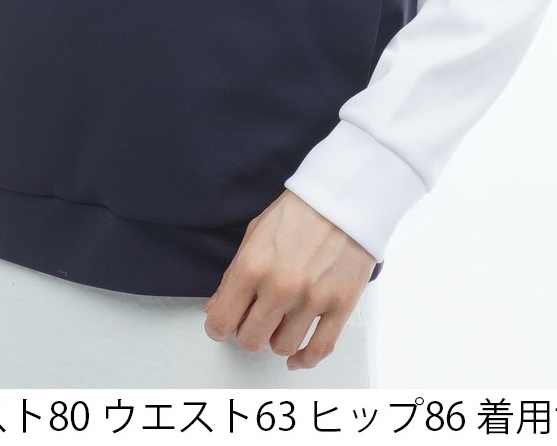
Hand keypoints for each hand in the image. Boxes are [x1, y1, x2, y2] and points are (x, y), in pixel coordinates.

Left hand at [201, 189, 375, 370]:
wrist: (342, 197)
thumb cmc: (298, 211)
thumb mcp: (254, 234)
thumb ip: (232, 275)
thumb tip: (214, 308)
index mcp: (252, 266)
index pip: (221, 322)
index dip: (219, 326)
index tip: (225, 323)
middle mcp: (280, 286)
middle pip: (251, 340)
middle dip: (248, 332)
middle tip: (255, 318)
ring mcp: (312, 298)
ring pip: (282, 347)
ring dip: (277, 338)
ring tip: (280, 320)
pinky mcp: (340, 305)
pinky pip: (319, 349)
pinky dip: (305, 359)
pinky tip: (297, 355)